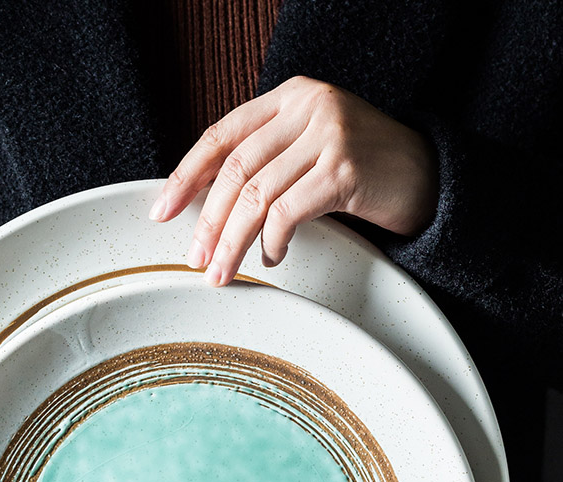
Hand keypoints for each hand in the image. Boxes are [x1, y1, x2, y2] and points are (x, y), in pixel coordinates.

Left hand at [149, 75, 438, 284]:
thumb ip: (269, 160)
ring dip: (233, 242)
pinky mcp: (346, 169)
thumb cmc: (366, 171)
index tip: (162, 211)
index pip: (222, 135)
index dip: (187, 175)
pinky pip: (289, 212)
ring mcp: (329, 135)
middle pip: (236, 170)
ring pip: (257, 196)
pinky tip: (273, 257)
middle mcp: (308, 107)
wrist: (431, 177)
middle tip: (196, 258)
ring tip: (223, 272)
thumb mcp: (311, 150)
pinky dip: (274, 242)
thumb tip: (208, 205)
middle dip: (208, 221)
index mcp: (292, 97)